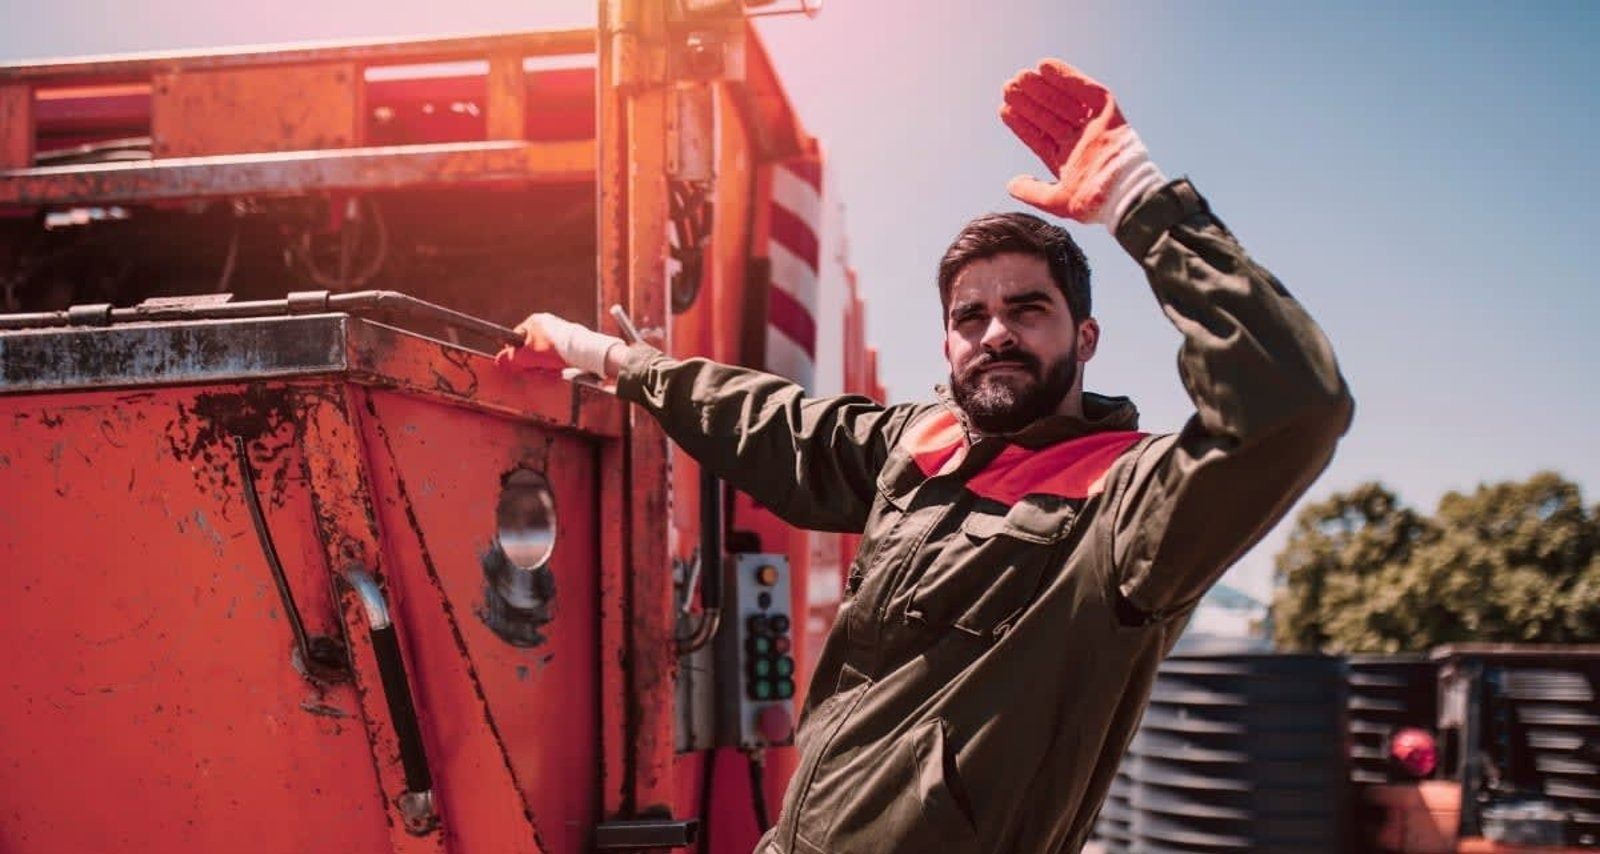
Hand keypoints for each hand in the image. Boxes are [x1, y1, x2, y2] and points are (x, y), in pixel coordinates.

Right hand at [495, 312, 624, 376]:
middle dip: (532, 360)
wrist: (581, 351)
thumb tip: (498, 361)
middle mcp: (546, 322)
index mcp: (534, 321)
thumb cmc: (552, 350)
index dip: (515, 351)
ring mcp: (559, 329)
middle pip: (531, 345)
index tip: (518, 362)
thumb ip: (510, 359)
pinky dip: (555, 362)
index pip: (516, 336)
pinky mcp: (569, 339)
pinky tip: (558, 368)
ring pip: (544, 351)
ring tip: (549, 369)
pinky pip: (556, 353)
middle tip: (535, 369)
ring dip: (543, 363)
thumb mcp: (526, 357)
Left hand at [1000, 60, 1165, 226]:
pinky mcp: (1109, 112)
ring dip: (1043, 88)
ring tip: (1021, 77)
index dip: (1022, 124)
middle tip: (1008, 86)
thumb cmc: (1094, 203)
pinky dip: (1068, 77)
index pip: (1040, 137)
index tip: (1004, 109)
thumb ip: (1032, 192)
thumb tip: (1010, 185)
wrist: (1123, 194)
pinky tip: (1046, 66)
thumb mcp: (1056, 200)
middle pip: (1050, 116)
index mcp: (1067, 160)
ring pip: (1065, 102)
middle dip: (1029, 102)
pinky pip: (1087, 91)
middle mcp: (1079, 140)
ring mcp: (1094, 126)